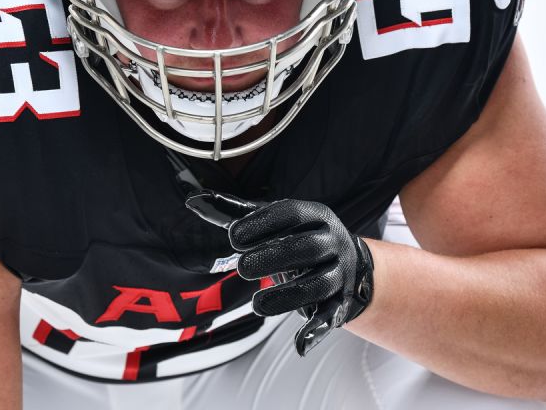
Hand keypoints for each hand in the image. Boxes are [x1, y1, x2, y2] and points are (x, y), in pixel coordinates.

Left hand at [185, 190, 374, 355]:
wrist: (351, 266)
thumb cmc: (300, 238)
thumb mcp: (275, 223)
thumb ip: (236, 213)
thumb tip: (195, 202)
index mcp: (315, 216)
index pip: (291, 213)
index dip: (262, 223)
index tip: (233, 238)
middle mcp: (332, 241)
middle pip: (306, 248)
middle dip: (272, 258)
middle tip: (241, 268)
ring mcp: (339, 272)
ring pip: (318, 284)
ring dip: (286, 297)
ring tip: (256, 305)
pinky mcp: (340, 302)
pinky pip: (330, 317)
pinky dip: (315, 331)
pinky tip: (299, 343)